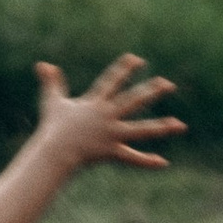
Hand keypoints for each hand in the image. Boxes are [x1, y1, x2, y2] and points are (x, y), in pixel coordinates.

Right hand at [32, 53, 182, 173]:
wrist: (54, 151)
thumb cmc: (52, 127)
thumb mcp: (52, 101)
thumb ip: (51, 82)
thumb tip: (42, 64)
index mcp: (95, 103)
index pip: (112, 81)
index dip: (124, 69)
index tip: (137, 59)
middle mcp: (107, 116)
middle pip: (134, 100)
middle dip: (152, 91)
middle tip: (169, 84)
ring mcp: (112, 134)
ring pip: (141, 129)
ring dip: (161, 126)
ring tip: (180, 125)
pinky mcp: (112, 151)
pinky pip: (132, 157)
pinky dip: (146, 161)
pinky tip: (163, 162)